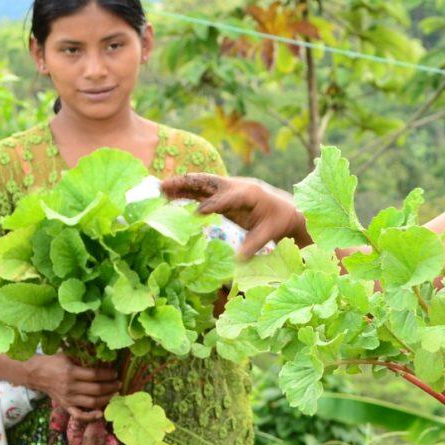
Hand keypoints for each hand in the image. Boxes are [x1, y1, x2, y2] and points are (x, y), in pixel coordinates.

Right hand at [24, 353, 119, 420]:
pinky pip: (79, 415)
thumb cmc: (52, 361)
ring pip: (91, 402)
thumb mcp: (67, 355)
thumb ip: (82, 358)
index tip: (115, 373)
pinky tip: (100, 413)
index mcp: (71, 372)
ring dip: (106, 399)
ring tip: (114, 394)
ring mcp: (67, 398)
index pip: (95, 375)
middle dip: (111, 387)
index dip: (108, 375)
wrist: (35, 373)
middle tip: (119, 384)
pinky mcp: (65, 406)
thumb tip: (101, 356)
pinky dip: (90, 417)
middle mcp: (70, 387)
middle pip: (96, 390)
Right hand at [160, 173, 309, 257]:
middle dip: (186, 183)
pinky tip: (169, 196)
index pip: (227, 198)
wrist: (285, 208)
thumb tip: (237, 262)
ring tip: (159, 189)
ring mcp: (227, 188)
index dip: (213, 205)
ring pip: (201, 184)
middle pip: (208, 181)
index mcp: (249, 194)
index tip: (197, 213)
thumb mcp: (268, 233)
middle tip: (163, 186)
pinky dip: (185, 192)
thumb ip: (253, 245)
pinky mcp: (222, 194)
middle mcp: (235, 186)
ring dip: (180, 185)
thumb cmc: (278, 220)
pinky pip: (201, 191)